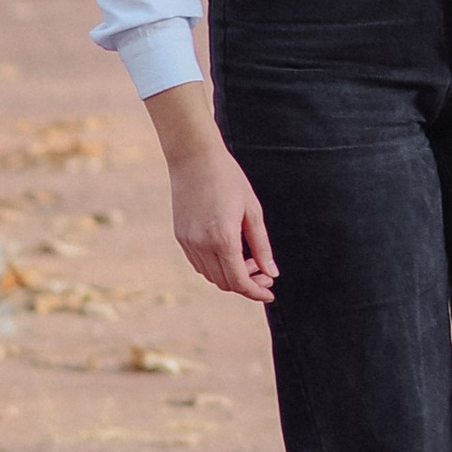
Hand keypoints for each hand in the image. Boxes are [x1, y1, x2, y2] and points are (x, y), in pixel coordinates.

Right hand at [168, 135, 276, 300]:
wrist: (194, 158)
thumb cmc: (229, 179)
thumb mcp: (252, 211)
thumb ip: (261, 246)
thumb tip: (271, 273)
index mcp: (223, 239)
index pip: (239, 281)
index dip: (256, 292)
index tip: (270, 293)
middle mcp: (201, 245)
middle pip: (225, 282)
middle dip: (247, 284)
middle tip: (265, 274)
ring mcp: (188, 242)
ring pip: (210, 276)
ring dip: (230, 276)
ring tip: (249, 260)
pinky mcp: (180, 237)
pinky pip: (199, 264)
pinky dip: (215, 267)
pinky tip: (230, 253)